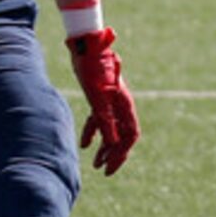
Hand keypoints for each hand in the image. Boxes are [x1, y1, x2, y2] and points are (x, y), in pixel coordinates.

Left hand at [67, 29, 138, 173]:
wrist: (87, 44)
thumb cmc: (93, 65)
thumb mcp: (96, 94)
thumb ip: (105, 117)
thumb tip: (113, 142)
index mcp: (124, 103)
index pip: (130, 134)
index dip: (122, 152)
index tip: (112, 167)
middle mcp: (120, 103)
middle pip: (123, 135)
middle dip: (115, 155)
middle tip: (105, 171)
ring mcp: (111, 100)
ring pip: (112, 129)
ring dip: (105, 147)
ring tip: (96, 165)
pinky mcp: (99, 97)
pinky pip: (100, 120)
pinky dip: (93, 132)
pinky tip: (85, 145)